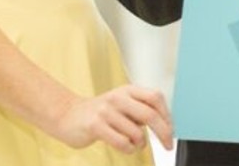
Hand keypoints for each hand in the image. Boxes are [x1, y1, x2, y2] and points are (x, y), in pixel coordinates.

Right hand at [51, 85, 173, 153]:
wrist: (67, 115)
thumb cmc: (100, 113)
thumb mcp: (122, 104)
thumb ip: (141, 110)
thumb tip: (165, 124)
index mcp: (128, 90)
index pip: (156, 97)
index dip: (167, 115)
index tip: (171, 129)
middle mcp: (118, 97)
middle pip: (150, 114)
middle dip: (163, 132)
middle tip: (167, 144)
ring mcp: (106, 111)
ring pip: (136, 132)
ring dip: (140, 143)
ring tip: (135, 144)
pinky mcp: (95, 126)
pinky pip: (121, 142)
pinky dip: (128, 149)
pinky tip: (125, 147)